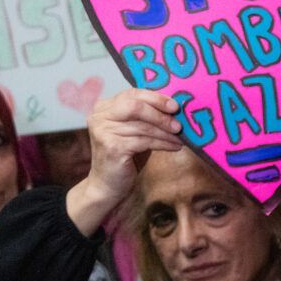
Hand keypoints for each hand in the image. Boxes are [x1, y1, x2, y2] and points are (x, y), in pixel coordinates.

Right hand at [67, 89, 182, 235]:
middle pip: (135, 105)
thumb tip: (175, 108)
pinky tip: (175, 147)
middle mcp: (99, 116)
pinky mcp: (112, 147)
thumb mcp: (135, 132)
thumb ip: (146, 117)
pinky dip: (163, 143)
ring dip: (166, 132)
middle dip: (160, 113)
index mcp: (104, 107)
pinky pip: (144, 141)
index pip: (132, 94)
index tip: (175, 106)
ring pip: (143, 126)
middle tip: (179, 123)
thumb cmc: (126, 157)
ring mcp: (103, 131)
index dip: (156, 98)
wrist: (108, 186)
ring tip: (181, 138)